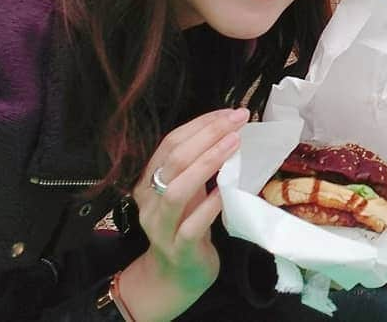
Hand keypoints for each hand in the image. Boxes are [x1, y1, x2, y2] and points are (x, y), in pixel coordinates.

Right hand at [118, 107, 248, 320]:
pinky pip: (192, 225)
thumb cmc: (187, 223)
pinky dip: (210, 205)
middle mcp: (148, 201)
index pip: (170, 143)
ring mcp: (161, 227)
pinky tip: (226, 190)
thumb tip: (230, 128)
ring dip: (208, 162)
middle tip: (238, 119)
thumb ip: (199, 164)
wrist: (177, 275)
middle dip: (208, 134)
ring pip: (178, 190)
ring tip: (234, 144)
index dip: (200, 124)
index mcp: (148, 181)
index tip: (229, 112)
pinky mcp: (178, 249)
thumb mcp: (189, 189)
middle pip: (173, 160)